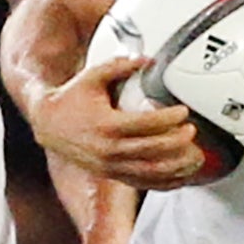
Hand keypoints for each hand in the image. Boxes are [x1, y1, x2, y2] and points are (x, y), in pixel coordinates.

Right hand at [31, 57, 204, 189]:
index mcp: (106, 124)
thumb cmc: (71, 100)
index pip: (146, 124)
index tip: (183, 112)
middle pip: (153, 150)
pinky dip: (166, 182)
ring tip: (196, 156)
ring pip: (151, 172)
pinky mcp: (112, 175)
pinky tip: (182, 176)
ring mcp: (111, 166)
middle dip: (178, 142)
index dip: (169, 118)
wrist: (48, 124)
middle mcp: (109, 149)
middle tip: (192, 131)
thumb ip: (119, 66)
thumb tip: (147, 60)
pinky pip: (144, 184)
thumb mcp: (92, 77)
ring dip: (178, 167)